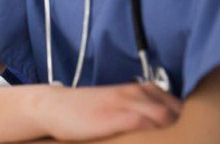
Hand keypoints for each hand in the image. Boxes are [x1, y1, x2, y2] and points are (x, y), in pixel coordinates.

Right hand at [36, 82, 181, 140]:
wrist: (51, 105)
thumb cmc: (81, 108)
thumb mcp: (111, 101)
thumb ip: (133, 106)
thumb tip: (154, 121)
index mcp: (133, 89)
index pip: (171, 102)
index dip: (176, 116)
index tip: (172, 129)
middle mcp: (131, 93)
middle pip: (172, 109)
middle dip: (175, 124)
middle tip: (166, 136)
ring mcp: (123, 104)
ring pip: (163, 115)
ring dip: (167, 128)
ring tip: (157, 139)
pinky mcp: (113, 117)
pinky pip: (144, 123)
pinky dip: (151, 132)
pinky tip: (145, 140)